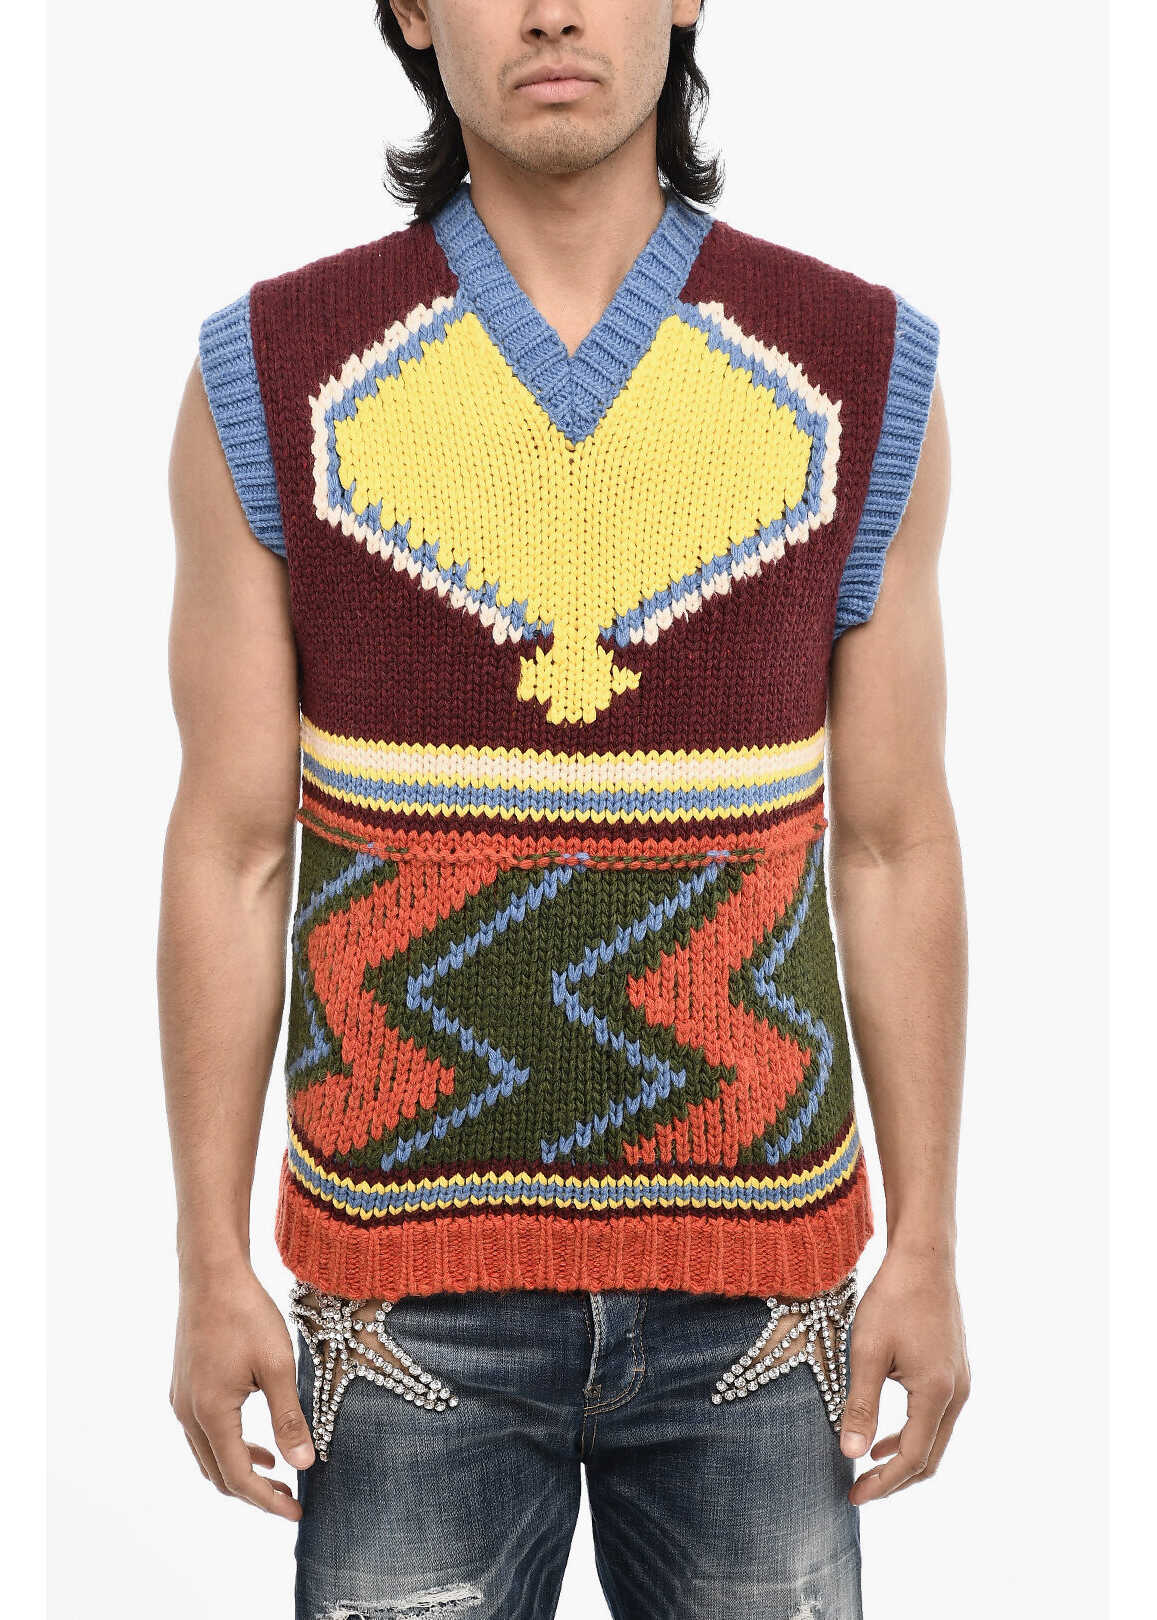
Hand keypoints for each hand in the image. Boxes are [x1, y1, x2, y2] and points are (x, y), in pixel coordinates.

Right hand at [169, 1259, 315, 1518]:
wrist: (211, 1273)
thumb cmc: (247, 1314)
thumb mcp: (278, 1366)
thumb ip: (289, 1418)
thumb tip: (303, 1465)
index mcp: (211, 1413)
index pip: (238, 1477)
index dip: (268, 1501)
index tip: (298, 1513)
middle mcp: (187, 1413)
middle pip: (218, 1474)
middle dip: (255, 1492)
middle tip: (291, 1499)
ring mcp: (181, 1400)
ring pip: (208, 1455)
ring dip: (241, 1469)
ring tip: (278, 1473)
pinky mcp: (184, 1386)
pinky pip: (203, 1433)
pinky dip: (229, 1446)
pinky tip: (256, 1437)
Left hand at [839, 1247, 969, 1504]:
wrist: (924, 1257)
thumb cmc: (892, 1298)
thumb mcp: (867, 1352)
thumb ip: (861, 1405)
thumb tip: (851, 1455)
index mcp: (936, 1393)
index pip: (913, 1458)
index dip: (883, 1483)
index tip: (854, 1496)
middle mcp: (957, 1393)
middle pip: (930, 1457)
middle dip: (895, 1480)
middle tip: (860, 1490)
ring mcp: (961, 1381)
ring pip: (936, 1439)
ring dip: (905, 1458)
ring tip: (868, 1466)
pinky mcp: (955, 1369)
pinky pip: (937, 1418)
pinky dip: (913, 1434)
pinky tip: (885, 1433)